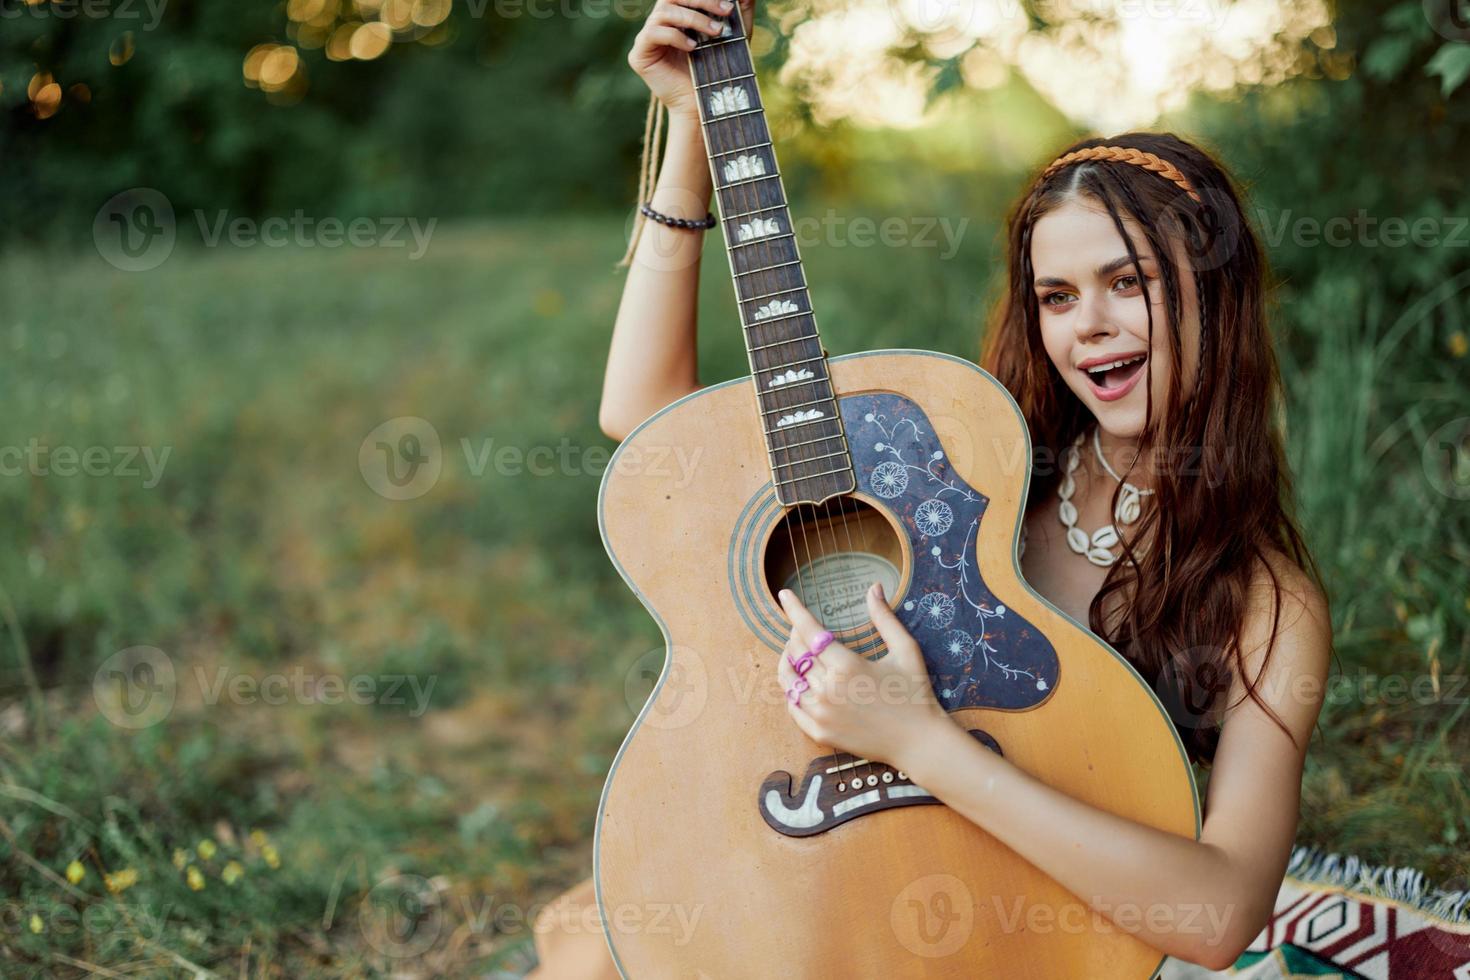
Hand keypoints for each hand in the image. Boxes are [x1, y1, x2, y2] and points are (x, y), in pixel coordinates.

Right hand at [627, 0, 756, 118]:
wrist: (706, 106)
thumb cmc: (720, 69)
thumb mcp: (736, 35)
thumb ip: (741, 9)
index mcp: (677, 13)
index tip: (729, 3)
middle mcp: (659, 22)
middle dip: (702, 1)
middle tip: (726, 11)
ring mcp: (646, 37)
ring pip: (664, 12)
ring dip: (693, 19)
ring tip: (715, 33)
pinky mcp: (639, 54)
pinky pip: (653, 33)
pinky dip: (675, 36)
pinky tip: (693, 48)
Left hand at [776, 583, 949, 768]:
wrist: (918, 742)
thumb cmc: (915, 693)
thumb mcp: (905, 650)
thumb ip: (884, 618)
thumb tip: (873, 587)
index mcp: (847, 665)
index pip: (809, 631)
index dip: (794, 610)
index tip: (785, 595)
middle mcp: (828, 689)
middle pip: (796, 653)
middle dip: (795, 634)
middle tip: (801, 627)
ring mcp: (821, 714)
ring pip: (788, 680)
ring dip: (787, 661)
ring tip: (794, 652)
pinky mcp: (819, 732)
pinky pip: (792, 706)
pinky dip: (791, 690)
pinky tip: (798, 682)